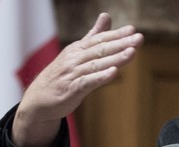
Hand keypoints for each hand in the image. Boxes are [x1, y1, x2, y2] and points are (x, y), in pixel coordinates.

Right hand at [12, 13, 143, 146]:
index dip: (116, 34)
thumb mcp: (77, 52)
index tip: (133, 30)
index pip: (99, 39)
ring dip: (115, 58)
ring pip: (96, 64)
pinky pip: (88, 82)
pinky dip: (100, 77)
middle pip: (100, 49)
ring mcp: (72, 74)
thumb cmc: (62, 74)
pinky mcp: (71, 89)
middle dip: (121, 43)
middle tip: (139, 38)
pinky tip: (114, 73)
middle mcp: (74, 59)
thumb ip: (93, 36)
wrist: (39, 99)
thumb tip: (106, 16)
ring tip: (132, 53)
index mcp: (77, 49)